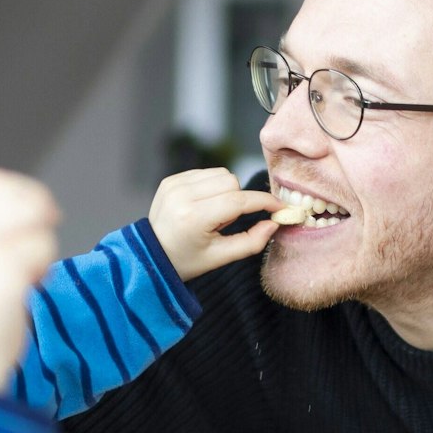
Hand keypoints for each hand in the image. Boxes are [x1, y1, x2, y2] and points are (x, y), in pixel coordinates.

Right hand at [0, 169, 59, 392]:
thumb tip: (34, 200)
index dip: (27, 195)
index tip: (42, 218)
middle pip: (20, 196)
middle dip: (40, 219)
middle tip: (39, 252)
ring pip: (37, 221)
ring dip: (43, 248)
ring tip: (26, 277)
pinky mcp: (3, 268)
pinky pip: (44, 248)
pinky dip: (45, 270)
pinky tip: (26, 291)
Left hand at [148, 168, 283, 279]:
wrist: (151, 255)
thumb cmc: (187, 260)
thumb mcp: (220, 258)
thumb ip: (251, 242)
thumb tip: (274, 223)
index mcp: (194, 218)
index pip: (238, 201)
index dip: (264, 202)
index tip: (280, 206)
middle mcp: (181, 196)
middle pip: (231, 181)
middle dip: (238, 199)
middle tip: (223, 222)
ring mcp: (173, 184)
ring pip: (220, 173)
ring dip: (226, 191)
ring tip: (211, 214)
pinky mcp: (170, 179)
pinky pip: (205, 173)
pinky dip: (211, 187)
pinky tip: (202, 205)